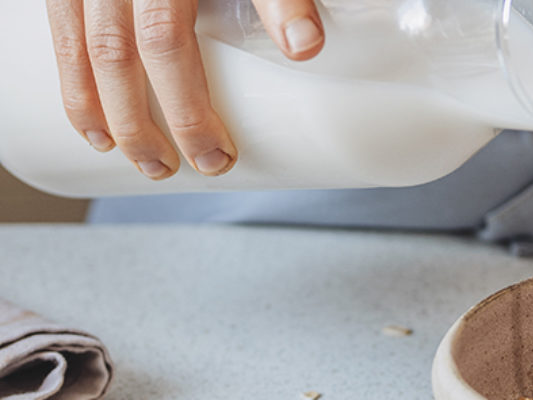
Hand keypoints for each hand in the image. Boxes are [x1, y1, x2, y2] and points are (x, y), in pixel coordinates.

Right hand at [44, 0, 324, 178]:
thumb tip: (305, 47)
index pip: (165, 39)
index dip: (189, 104)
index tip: (220, 151)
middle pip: (124, 52)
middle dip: (155, 121)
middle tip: (194, 165)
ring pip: (87, 49)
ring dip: (109, 114)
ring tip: (144, 161)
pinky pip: (60, 33)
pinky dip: (74, 84)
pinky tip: (93, 127)